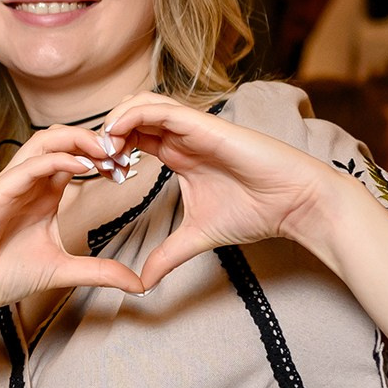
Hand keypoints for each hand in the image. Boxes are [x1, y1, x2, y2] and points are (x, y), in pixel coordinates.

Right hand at [0, 127, 145, 318]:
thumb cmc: (3, 275)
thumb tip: (138, 284)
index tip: (128, 168)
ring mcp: (12, 184)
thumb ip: (100, 271)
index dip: (103, 156)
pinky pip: (28, 165)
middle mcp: (29, 183)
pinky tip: (81, 166)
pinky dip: (56, 159)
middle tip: (122, 152)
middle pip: (61, 139)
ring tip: (104, 150)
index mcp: (43, 194)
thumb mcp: (64, 270)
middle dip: (93, 139)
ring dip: (76, 139)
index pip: (75, 157)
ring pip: (44, 142)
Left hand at [101, 93, 342, 289]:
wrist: (296, 204)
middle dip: (104, 133)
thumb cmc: (257, 212)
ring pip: (142, 103)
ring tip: (101, 149)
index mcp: (178, 153)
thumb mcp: (197, 237)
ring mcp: (194, 127)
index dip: (108, 150)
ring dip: (114, 121)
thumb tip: (143, 284)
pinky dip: (132, 116)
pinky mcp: (205, 125)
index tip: (95, 174)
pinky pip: (160, 108)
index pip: (132, 137)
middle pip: (131, 115)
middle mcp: (182, 135)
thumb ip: (167, 256)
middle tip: (91, 161)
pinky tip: (116, 137)